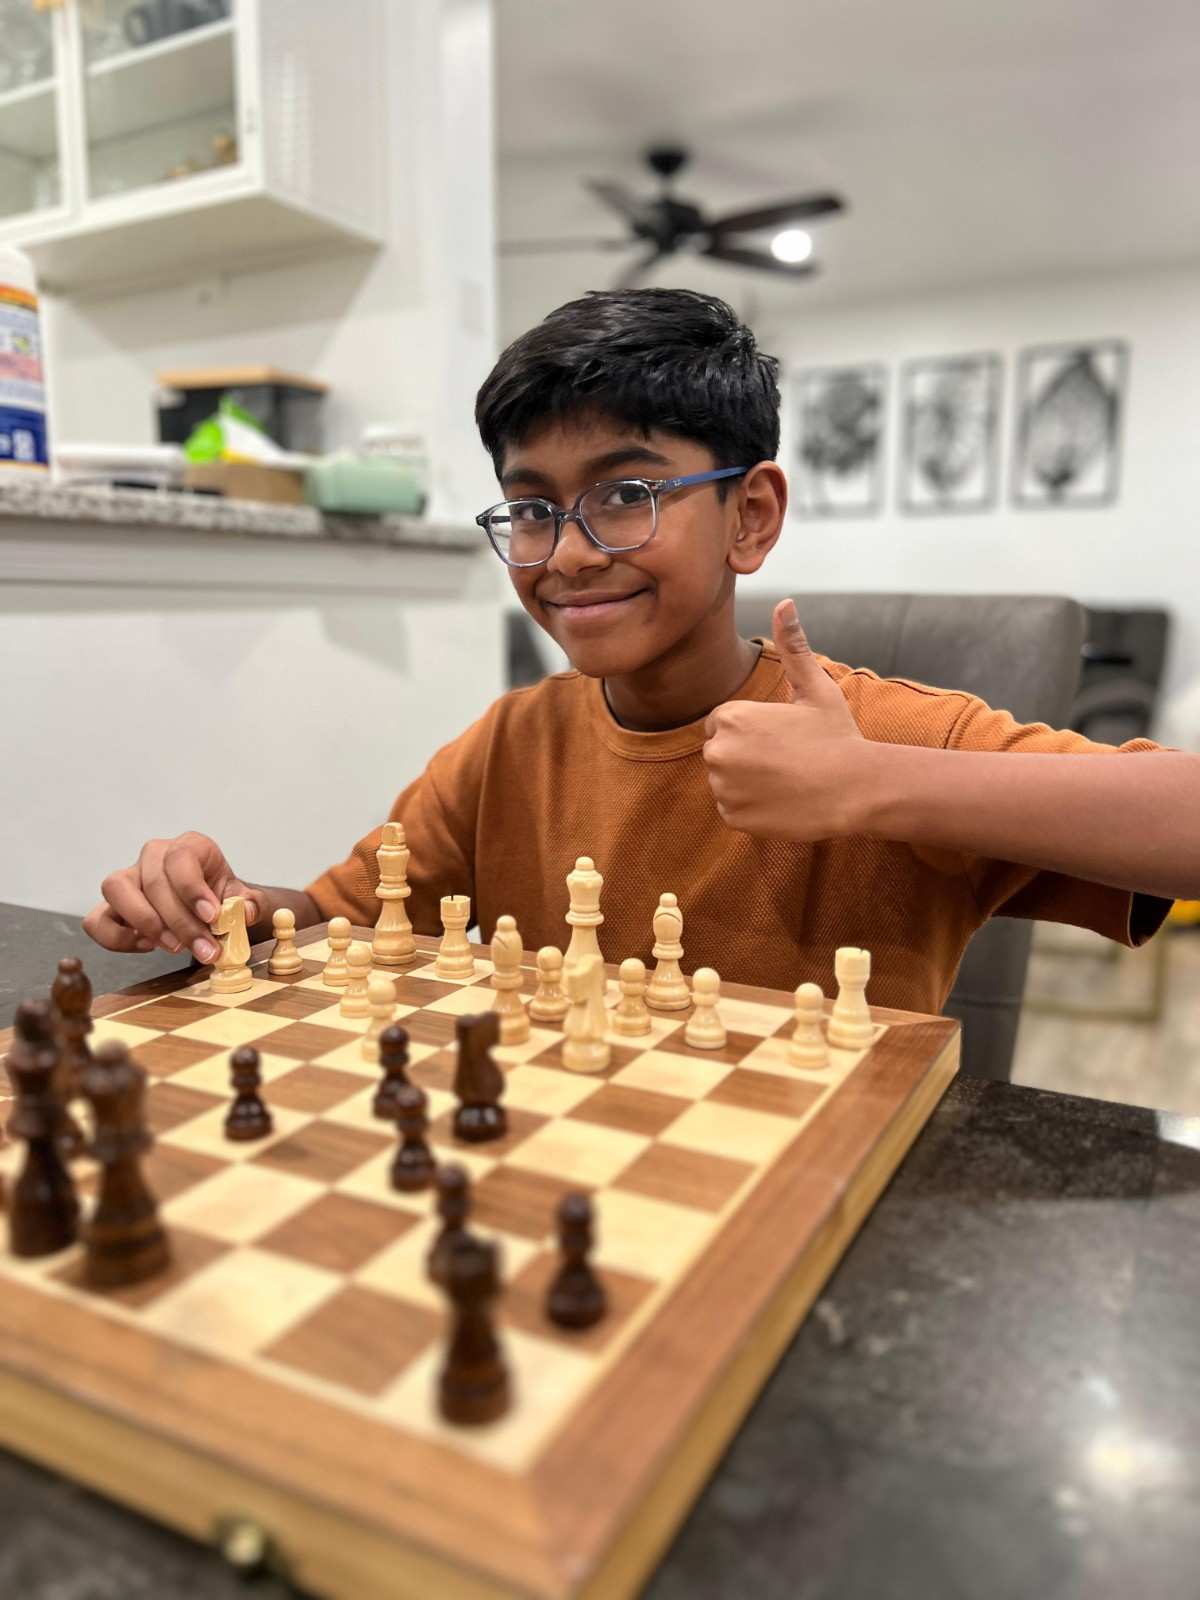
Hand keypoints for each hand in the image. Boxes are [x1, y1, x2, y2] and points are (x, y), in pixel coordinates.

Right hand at [83, 832, 261, 961]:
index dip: (192, 889)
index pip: (181, 857)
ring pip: (116, 888)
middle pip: (154, 880)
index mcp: (190, 846)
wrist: (208, 907)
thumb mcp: (241, 898)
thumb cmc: (220, 897)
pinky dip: (117, 937)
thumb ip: (249, 904)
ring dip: (145, 922)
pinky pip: (96, 919)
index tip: (211, 916)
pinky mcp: (113, 905)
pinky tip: (148, 946)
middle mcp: (155, 855)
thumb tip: (245, 912)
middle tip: (203, 949)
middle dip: (180, 921)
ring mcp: (129, 877)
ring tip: (173, 947)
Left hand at [702, 599, 867, 840]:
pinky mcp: (732, 817)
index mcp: (732, 717)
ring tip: (786, 779)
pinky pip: (732, 808)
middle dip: (745, 753)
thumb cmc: (836, 736)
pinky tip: (781, 800)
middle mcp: (719, 752)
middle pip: (720, 750)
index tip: (783, 736)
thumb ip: (793, 646)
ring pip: (725, 781)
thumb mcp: (816, 688)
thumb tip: (785, 602)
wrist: (855, 790)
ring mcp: (723, 788)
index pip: (724, 722)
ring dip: (747, 781)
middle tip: (786, 758)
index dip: (754, 728)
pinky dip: (751, 808)